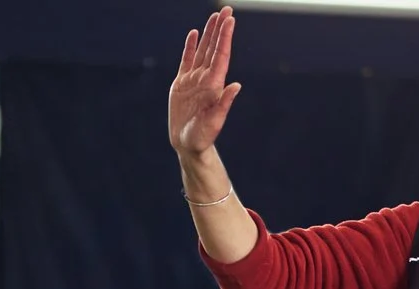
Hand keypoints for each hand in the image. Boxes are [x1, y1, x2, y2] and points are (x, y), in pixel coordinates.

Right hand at [169, 7, 241, 157]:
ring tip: (214, 17)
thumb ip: (223, 104)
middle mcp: (206, 79)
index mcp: (214, 85)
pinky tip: (194, 34)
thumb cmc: (202, 137)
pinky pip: (186, 60)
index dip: (225, 37)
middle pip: (214, 48)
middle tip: (226, 10)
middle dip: (220, 29)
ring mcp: (193, 80)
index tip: (230, 20)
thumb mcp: (213, 123)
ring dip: (208, 34)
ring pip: (202, 51)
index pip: (221, 56)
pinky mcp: (181, 84)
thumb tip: (236, 86)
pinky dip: (190, 47)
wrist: (187, 145)